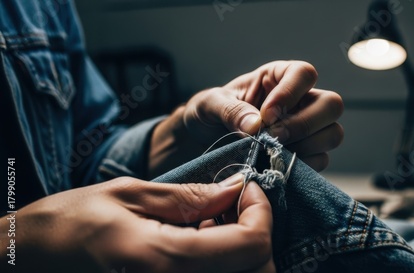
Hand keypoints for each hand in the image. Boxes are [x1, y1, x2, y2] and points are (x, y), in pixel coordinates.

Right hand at [0, 175, 273, 272]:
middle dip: (257, 231)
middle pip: (257, 271)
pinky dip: (223, 260)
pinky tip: (200, 238)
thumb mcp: (130, 195)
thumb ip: (190, 196)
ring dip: (242, 247)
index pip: (251, 245)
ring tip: (212, 220)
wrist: (34, 259)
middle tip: (233, 203)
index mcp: (164, 260)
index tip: (248, 188)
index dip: (261, 211)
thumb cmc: (71, 222)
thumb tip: (237, 188)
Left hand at [183, 60, 343, 170]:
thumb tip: (256, 125)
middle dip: (304, 124)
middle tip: (273, 138)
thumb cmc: (210, 114)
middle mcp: (300, 100)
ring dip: (306, 147)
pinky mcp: (306, 154)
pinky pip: (321, 160)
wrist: (204, 141)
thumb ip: (231, 111)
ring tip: (273, 153)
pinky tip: (276, 165)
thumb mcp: (210, 105)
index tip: (266, 114)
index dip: (290, 93)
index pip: (305, 74)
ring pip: (333, 133)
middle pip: (331, 105)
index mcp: (279, 77)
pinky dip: (302, 166)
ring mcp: (307, 128)